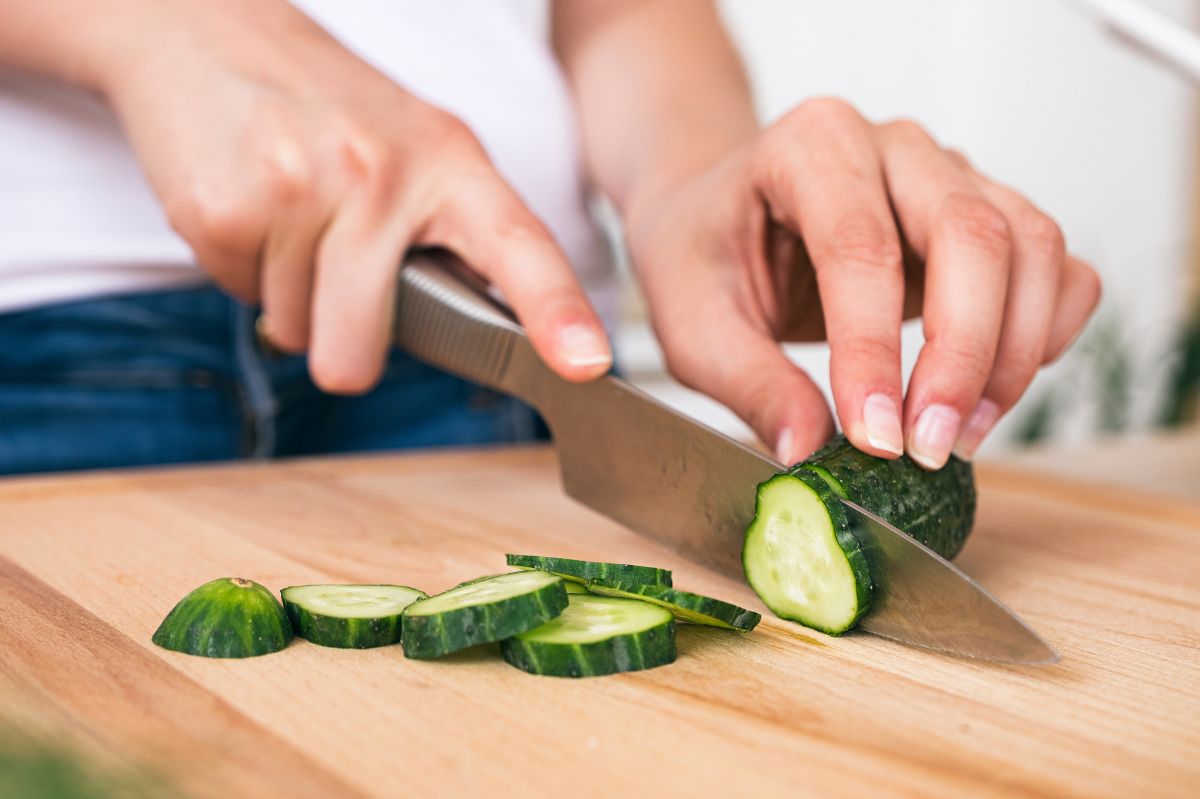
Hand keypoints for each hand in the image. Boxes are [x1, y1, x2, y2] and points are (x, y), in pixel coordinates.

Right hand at [95, 0, 609, 391]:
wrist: (205, 29)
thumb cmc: (326, 109)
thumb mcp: (412, 149)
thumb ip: (449, 236)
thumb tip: (471, 339)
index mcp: (448, 160)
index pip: (517, 244)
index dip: (556, 310)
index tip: (585, 363)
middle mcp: (380, 173)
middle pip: (360, 352)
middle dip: (342, 340)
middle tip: (335, 265)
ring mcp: (302, 188)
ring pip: (297, 333)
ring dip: (289, 292)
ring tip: (290, 214)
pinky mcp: (228, 206)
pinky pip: (241, 296)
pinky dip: (243, 267)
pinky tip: (251, 206)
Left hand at [624, 98, 1099, 467]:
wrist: (715, 210)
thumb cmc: (700, 251)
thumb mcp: (692, 322)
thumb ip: (749, 383)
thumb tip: (810, 451)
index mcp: (811, 146)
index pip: (861, 248)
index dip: (874, 351)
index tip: (876, 438)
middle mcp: (893, 146)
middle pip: (973, 233)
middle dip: (964, 355)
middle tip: (929, 448)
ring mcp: (950, 174)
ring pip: (1031, 247)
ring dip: (1013, 354)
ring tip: (958, 436)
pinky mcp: (986, 217)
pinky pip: (1054, 265)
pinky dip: (1047, 330)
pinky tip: (994, 389)